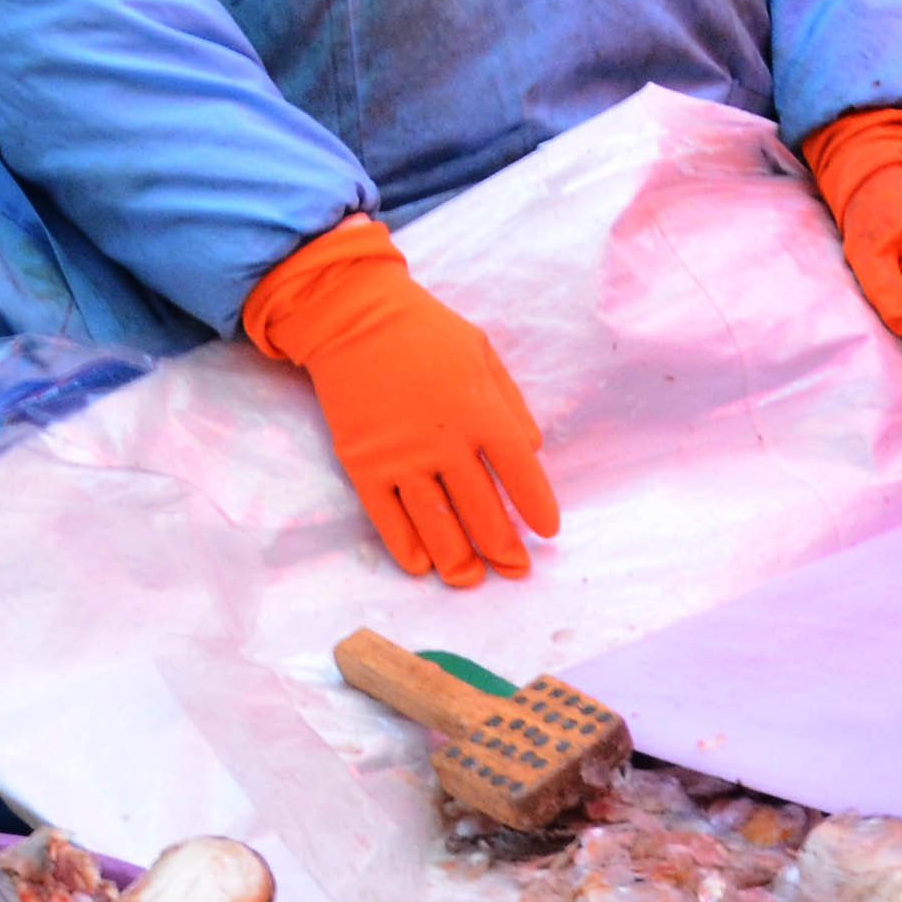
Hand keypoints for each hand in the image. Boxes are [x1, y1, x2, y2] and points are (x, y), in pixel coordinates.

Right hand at [244, 216, 558, 586]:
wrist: (353, 320)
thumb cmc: (426, 333)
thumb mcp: (484, 355)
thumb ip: (509, 405)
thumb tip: (531, 451)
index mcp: (480, 411)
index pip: (520, 472)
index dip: (537, 506)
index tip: (549, 533)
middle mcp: (444, 442)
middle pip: (481, 509)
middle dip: (502, 547)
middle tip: (516, 571)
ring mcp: (400, 458)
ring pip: (435, 524)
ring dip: (457, 560)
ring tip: (471, 581)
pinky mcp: (362, 466)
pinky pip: (386, 518)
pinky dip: (406, 547)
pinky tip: (422, 566)